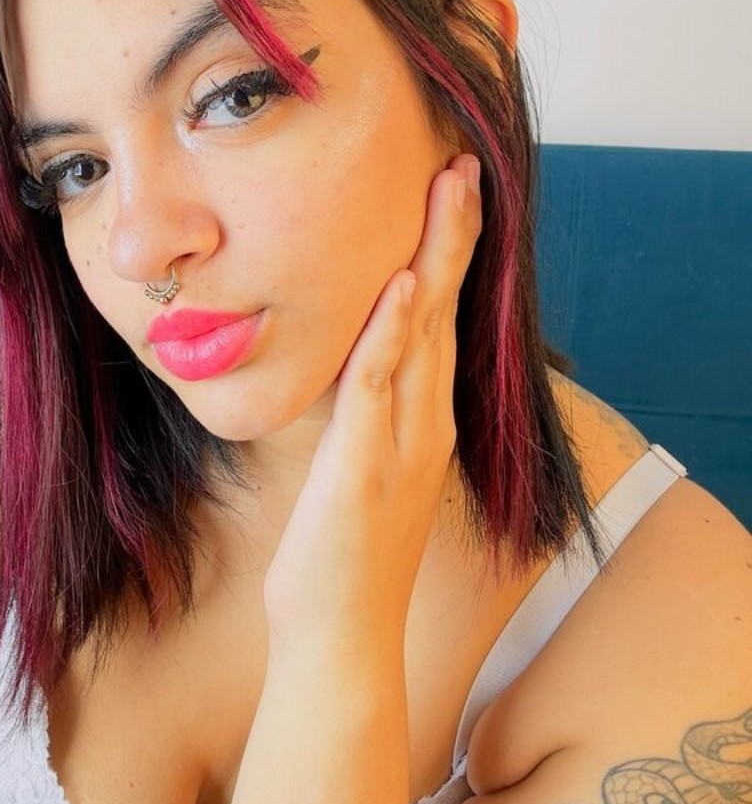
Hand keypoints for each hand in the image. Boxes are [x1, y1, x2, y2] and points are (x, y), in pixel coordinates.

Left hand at [262, 152, 482, 666]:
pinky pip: (381, 387)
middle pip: (446, 311)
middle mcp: (424, 424)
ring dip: (437, 257)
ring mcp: (402, 445)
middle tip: (463, 166)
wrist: (341, 637)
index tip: (450, 195)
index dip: (447, 255)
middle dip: (455, 236)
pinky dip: (393, 333)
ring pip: (424, 334)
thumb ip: (358, 414)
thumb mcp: (354, 467)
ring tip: (448, 191)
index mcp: (420, 421)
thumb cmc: (339, 555)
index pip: (440, 321)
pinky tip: (404, 283)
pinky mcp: (365, 467)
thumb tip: (341, 366)